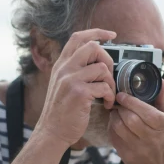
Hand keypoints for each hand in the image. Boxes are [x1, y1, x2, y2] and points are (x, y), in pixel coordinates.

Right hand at [35, 29, 117, 146]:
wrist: (52, 131)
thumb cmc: (61, 110)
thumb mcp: (62, 84)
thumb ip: (75, 70)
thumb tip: (97, 61)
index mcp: (61, 64)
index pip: (78, 37)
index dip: (97, 32)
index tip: (111, 35)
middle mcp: (64, 68)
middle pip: (93, 47)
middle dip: (108, 59)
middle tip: (109, 76)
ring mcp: (71, 80)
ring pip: (102, 68)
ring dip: (111, 83)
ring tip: (108, 95)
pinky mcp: (79, 93)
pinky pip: (104, 87)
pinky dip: (110, 96)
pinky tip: (107, 104)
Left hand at [109, 80, 163, 163]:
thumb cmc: (163, 138)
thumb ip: (163, 100)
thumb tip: (161, 81)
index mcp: (163, 126)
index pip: (145, 111)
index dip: (131, 102)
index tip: (122, 95)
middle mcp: (152, 138)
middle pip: (130, 118)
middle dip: (121, 108)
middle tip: (118, 102)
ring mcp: (138, 148)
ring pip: (119, 127)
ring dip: (114, 116)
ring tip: (116, 111)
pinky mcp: (126, 154)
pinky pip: (114, 136)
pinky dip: (111, 126)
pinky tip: (115, 122)